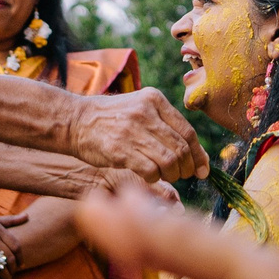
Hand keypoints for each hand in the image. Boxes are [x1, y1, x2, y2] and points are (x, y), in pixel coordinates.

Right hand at [68, 90, 209, 183]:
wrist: (75, 120)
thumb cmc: (112, 120)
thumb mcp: (140, 109)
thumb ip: (166, 126)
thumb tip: (198, 155)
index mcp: (155, 99)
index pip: (188, 131)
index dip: (199, 154)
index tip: (203, 169)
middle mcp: (146, 112)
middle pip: (181, 148)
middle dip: (187, 168)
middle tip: (183, 175)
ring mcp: (132, 130)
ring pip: (169, 161)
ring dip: (171, 174)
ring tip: (165, 175)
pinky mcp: (120, 149)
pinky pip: (150, 171)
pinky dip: (154, 178)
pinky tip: (148, 176)